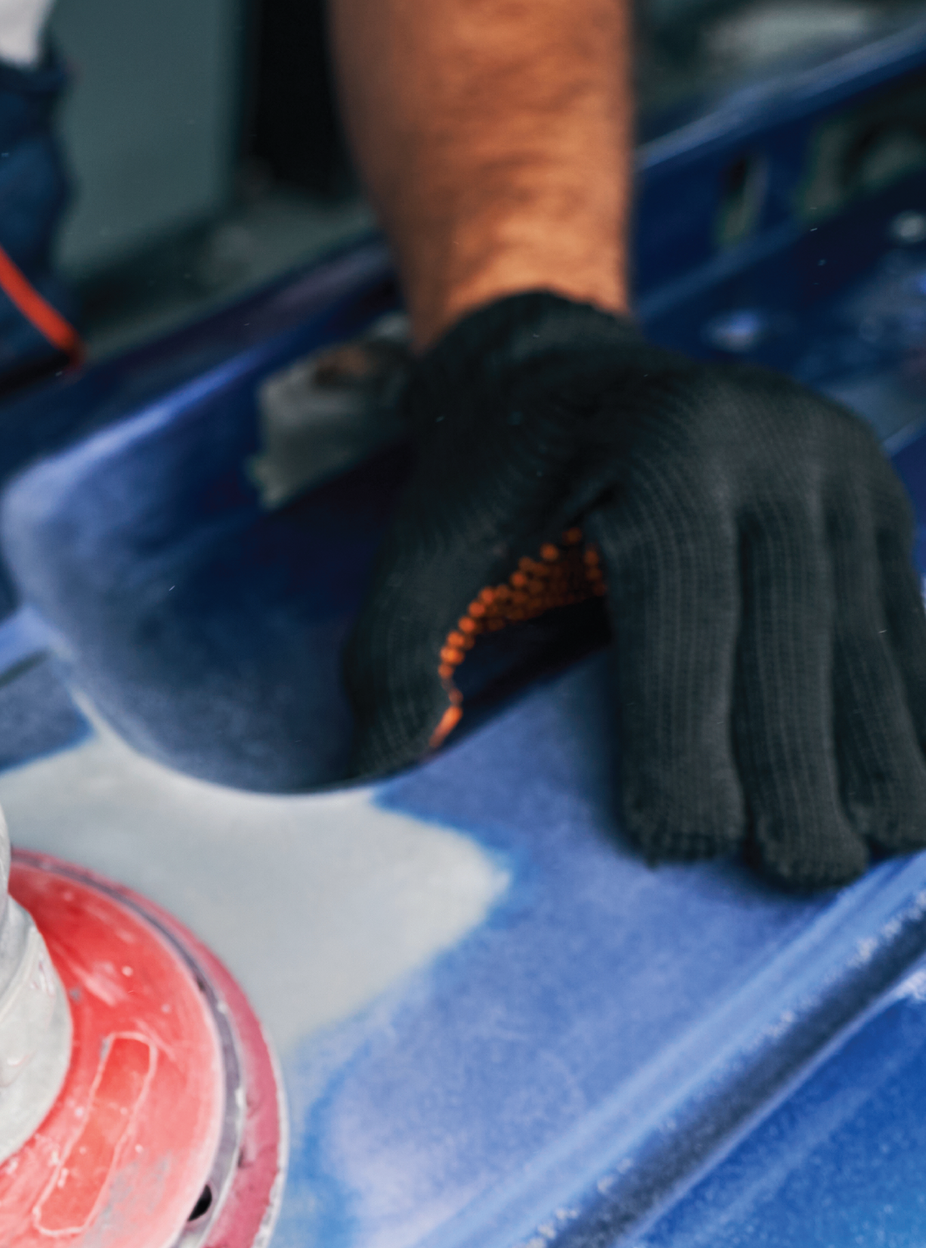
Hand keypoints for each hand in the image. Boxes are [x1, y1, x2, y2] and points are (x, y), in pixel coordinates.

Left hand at [344, 290, 925, 888]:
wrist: (570, 373)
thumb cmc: (490, 488)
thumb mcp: (424, 552)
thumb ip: (394, 655)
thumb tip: (375, 776)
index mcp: (668, 453)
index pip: (688, 621)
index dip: (687, 740)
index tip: (683, 845)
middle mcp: (777, 447)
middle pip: (798, 637)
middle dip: (800, 767)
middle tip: (799, 874)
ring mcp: (845, 471)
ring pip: (875, 636)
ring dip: (879, 753)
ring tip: (870, 855)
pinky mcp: (881, 503)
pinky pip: (910, 623)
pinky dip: (910, 710)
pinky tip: (906, 794)